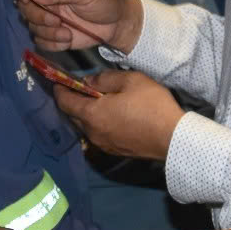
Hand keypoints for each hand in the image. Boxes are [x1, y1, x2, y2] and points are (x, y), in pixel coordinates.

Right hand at [10, 0, 138, 53]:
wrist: (118, 23)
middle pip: (22, 5)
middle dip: (36, 14)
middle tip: (54, 19)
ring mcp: (47, 16)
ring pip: (30, 25)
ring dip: (47, 31)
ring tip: (67, 31)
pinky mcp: (53, 34)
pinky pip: (40, 41)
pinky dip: (52, 43)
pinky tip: (68, 39)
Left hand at [50, 68, 183, 160]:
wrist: (172, 138)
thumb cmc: (151, 105)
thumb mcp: (130, 80)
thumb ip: (104, 79)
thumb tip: (88, 82)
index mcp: (91, 114)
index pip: (64, 102)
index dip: (59, 90)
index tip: (58, 81)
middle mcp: (92, 132)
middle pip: (72, 116)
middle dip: (71, 102)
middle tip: (77, 89)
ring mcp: (103, 144)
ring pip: (85, 126)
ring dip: (85, 114)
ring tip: (94, 101)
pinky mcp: (114, 150)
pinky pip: (97, 134)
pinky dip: (96, 123)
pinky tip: (108, 116)